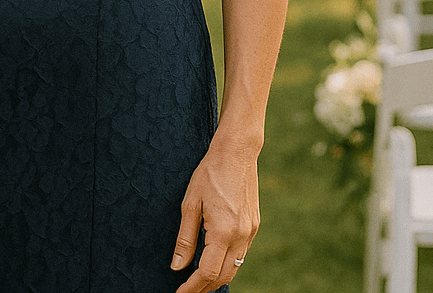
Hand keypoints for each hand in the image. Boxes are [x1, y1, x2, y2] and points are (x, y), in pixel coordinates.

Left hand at [170, 136, 259, 291]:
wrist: (237, 152)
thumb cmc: (210, 173)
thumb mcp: (190, 203)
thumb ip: (185, 238)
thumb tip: (177, 267)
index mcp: (223, 231)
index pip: (207, 273)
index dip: (192, 287)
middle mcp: (240, 236)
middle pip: (222, 276)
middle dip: (204, 287)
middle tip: (186, 290)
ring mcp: (250, 232)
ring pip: (234, 267)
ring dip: (216, 277)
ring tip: (197, 279)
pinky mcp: (254, 226)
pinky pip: (241, 254)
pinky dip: (227, 262)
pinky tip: (214, 259)